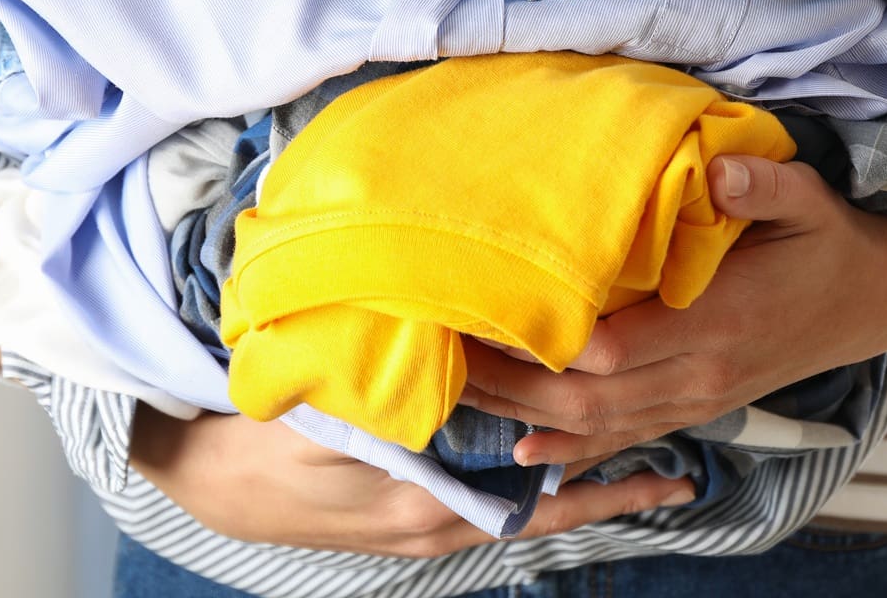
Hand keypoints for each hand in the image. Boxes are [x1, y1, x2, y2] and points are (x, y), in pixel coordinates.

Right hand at [129, 404, 696, 557]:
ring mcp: (423, 530)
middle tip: (679, 477)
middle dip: (609, 494)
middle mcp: (438, 528)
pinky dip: (529, 489)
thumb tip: (458, 356)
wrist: (207, 480)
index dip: (602, 484)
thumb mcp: (331, 416)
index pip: (539, 502)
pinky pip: (488, 507)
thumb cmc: (266, 442)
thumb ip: (396, 393)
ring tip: (637, 471)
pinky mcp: (408, 517)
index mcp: (429, 506)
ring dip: (574, 492)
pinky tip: (552, 466)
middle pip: (545, 517)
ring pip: (521, 513)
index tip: (663, 465)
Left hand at [460, 153, 886, 467]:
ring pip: (600, 424)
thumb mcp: (807, 198)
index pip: (614, 348)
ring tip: (460, 394)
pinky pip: (628, 437)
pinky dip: (575, 450)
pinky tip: (527, 452)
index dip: (548, 343)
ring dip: (528, 415)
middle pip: (590, 397)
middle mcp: (702, 372)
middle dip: (515, 385)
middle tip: (447, 356)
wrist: (872, 298)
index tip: (488, 314)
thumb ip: (760, 187)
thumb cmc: (828, 241)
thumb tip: (719, 172)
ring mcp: (698, 397)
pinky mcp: (697, 405)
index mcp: (718, 321)